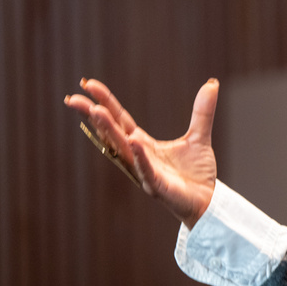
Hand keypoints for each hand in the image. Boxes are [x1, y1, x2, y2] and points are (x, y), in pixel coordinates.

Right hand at [65, 78, 218, 226]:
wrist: (207, 201)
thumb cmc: (195, 173)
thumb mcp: (199, 137)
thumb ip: (202, 113)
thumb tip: (212, 84)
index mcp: (143, 144)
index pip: (120, 119)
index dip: (106, 102)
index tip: (88, 84)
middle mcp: (138, 156)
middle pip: (112, 133)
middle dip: (94, 116)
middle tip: (74, 99)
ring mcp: (145, 172)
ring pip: (123, 149)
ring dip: (109, 131)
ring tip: (96, 112)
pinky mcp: (158, 186)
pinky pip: (146, 170)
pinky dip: (140, 156)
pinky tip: (133, 141)